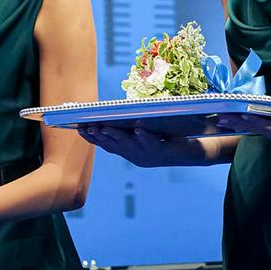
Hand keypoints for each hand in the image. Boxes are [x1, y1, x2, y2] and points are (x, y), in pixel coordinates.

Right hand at [77, 124, 201, 167]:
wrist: (192, 153)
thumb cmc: (167, 139)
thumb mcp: (146, 134)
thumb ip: (131, 127)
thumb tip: (113, 113)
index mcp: (130, 152)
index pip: (107, 145)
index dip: (93, 138)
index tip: (78, 129)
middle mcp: (137, 156)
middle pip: (114, 146)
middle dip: (98, 136)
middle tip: (85, 128)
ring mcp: (149, 156)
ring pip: (129, 146)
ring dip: (116, 136)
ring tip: (104, 128)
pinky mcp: (163, 153)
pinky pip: (152, 144)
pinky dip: (143, 137)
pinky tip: (137, 129)